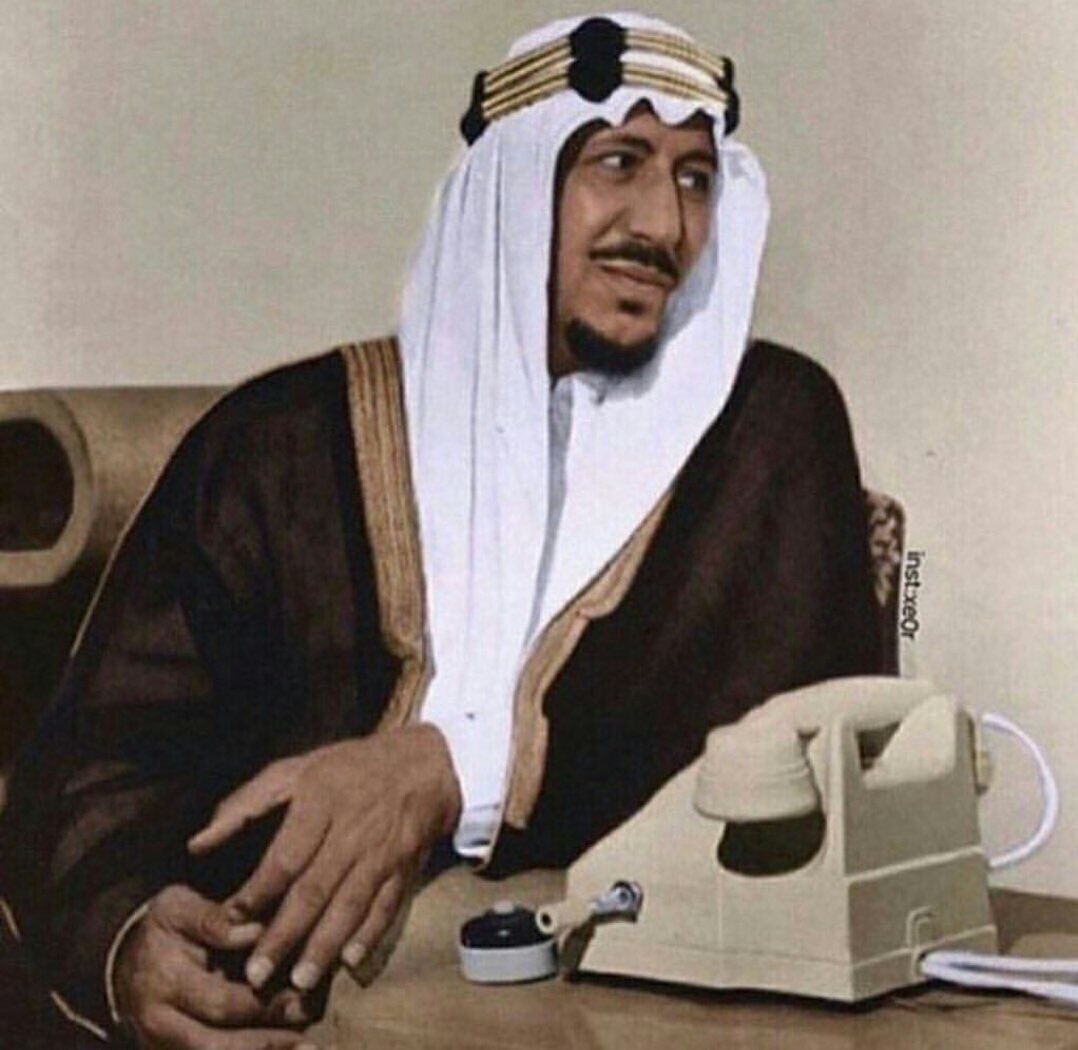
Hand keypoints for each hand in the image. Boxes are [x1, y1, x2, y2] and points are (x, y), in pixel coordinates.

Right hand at [114, 884, 320, 1049]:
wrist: (122, 961)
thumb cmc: (162, 928)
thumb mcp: (179, 908)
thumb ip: (215, 921)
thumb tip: (257, 932)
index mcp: (165, 984)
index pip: (221, 1002)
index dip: (265, 1003)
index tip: (304, 997)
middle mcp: (161, 1026)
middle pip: (219, 1045)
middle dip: (269, 1041)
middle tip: (311, 1033)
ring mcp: (163, 1048)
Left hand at [187, 724, 461, 993]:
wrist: (426, 763)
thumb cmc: (352, 766)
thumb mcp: (297, 769)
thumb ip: (246, 803)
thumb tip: (198, 842)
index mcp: (321, 800)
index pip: (286, 855)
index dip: (258, 890)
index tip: (232, 917)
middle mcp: (352, 829)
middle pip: (315, 888)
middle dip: (286, 933)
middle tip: (258, 973)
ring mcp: (382, 851)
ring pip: (351, 904)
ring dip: (325, 944)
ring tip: (301, 979)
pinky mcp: (405, 867)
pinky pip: (387, 905)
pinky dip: (370, 934)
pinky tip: (351, 960)